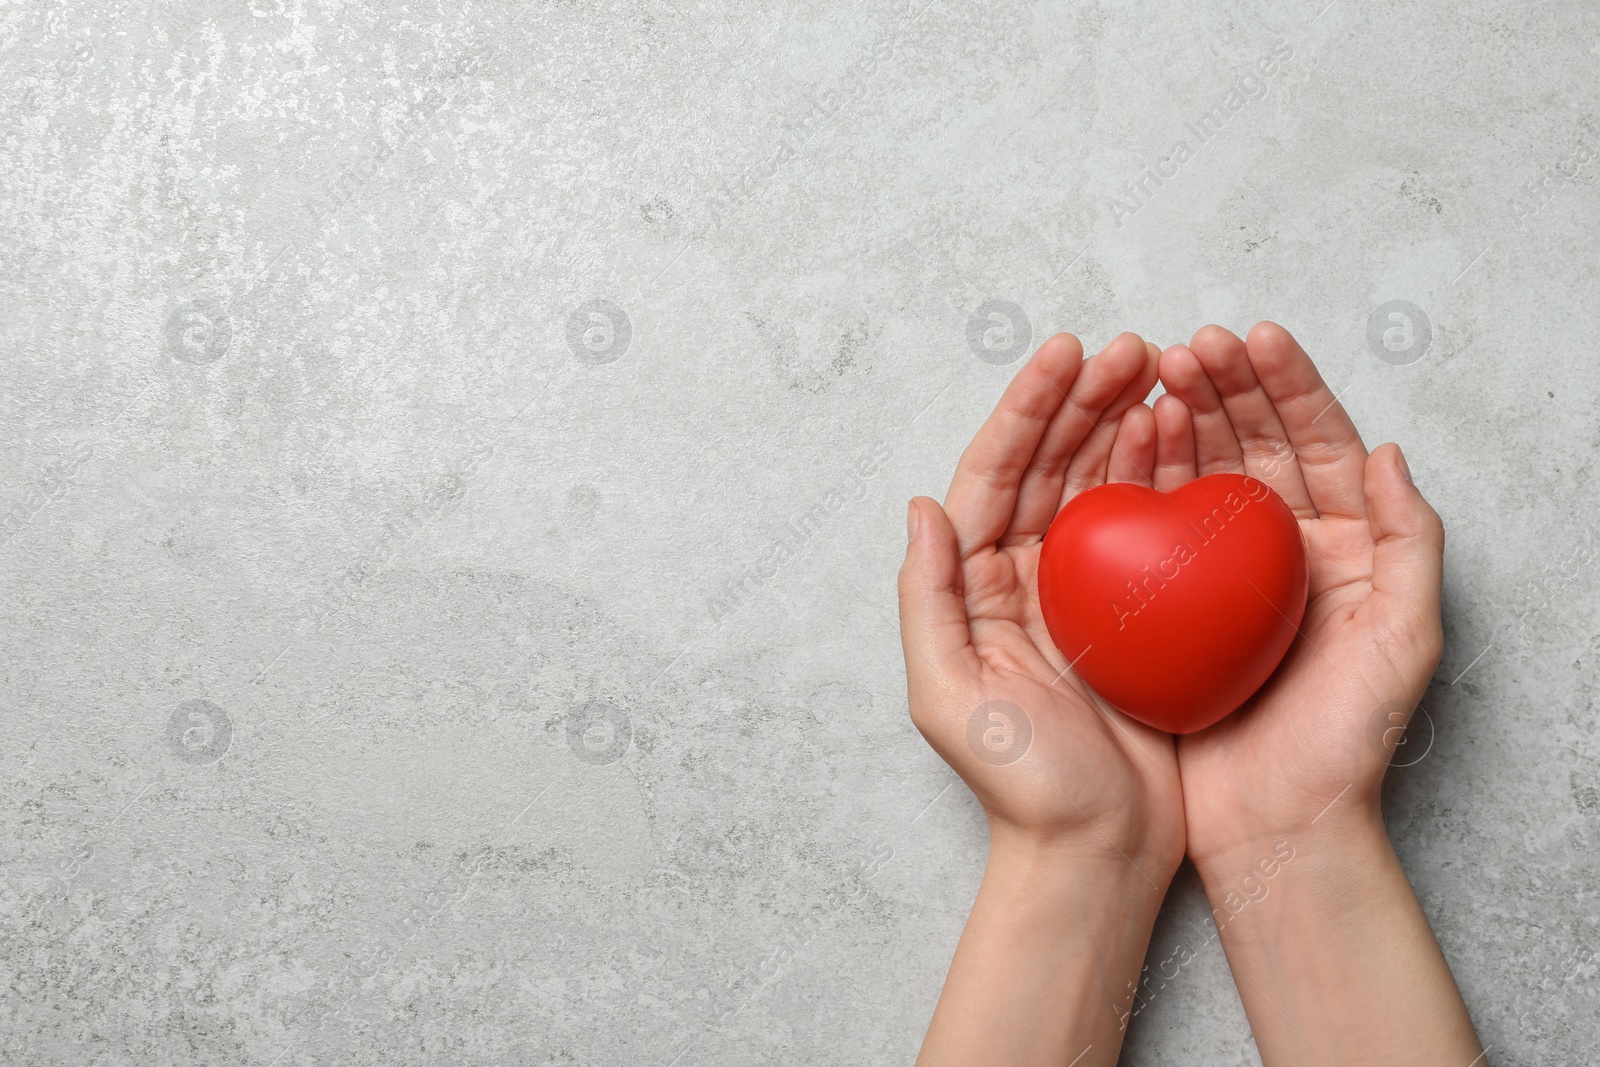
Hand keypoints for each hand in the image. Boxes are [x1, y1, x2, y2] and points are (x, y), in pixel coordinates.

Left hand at [899, 331, 1181, 872]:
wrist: (1096, 850)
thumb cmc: (1021, 784)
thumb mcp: (947, 695)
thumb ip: (926, 598)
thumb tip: (920, 506)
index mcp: (975, 583)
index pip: (994, 474)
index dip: (1026, 409)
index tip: (1064, 354)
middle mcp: (1026, 574)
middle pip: (1050, 463)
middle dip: (1084, 399)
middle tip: (1130, 348)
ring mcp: (1086, 589)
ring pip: (1102, 483)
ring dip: (1125, 423)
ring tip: (1162, 372)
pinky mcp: (1139, 611)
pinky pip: (1152, 528)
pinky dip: (1167, 479)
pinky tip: (1188, 440)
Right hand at [1147, 322, 1444, 862]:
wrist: (1280, 824)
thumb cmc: (1347, 739)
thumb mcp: (1405, 638)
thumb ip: (1409, 541)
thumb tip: (1390, 451)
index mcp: (1343, 545)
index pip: (1318, 443)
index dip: (1287, 385)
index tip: (1252, 339)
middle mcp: (1280, 549)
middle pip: (1253, 444)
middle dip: (1222, 387)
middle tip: (1187, 348)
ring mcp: (1220, 575)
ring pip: (1198, 474)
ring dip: (1178, 419)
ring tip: (1150, 377)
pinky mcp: (1170, 605)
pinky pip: (1153, 529)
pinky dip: (1139, 482)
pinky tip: (1123, 446)